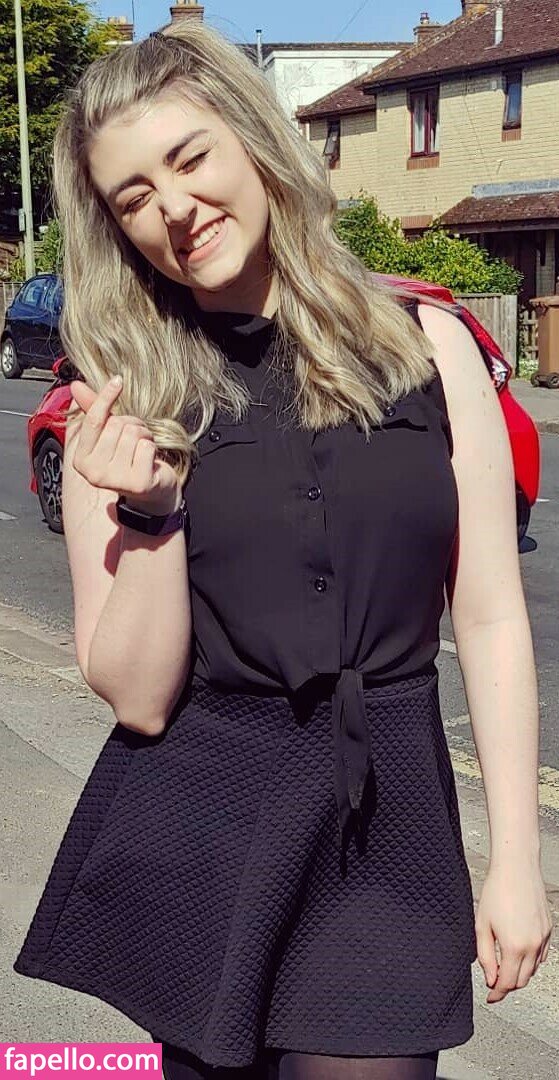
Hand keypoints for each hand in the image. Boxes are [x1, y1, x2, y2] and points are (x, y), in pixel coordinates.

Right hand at [69, 376, 181, 514]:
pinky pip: (147, 446)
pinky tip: (150, 461)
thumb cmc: (128, 460)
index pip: (93, 420)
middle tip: (135, 440)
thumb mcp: (109, 436)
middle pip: (117, 424)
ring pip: (133, 433)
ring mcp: (115, 480)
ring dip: (144, 435)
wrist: (151, 492)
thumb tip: (76, 386)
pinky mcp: (137, 483)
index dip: (105, 397)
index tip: (118, 380)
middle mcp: (94, 473)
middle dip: (132, 424)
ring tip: (142, 450)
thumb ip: (93, 412)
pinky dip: (152, 448)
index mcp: (81, 460)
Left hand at [476, 862, 552, 1002]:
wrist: (516, 868)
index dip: (497, 993)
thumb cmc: (497, 891)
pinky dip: (530, 960)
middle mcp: (533, 945)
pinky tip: (518, 952)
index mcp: (514, 947)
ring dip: (519, 972)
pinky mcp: (548, 930)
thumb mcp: (482, 926)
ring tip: (504, 964)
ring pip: (532, 969)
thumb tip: (490, 978)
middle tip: (494, 981)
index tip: (490, 997)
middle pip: (522, 980)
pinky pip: (541, 955)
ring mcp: (543, 938)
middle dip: (508, 985)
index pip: (507, 983)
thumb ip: (485, 956)